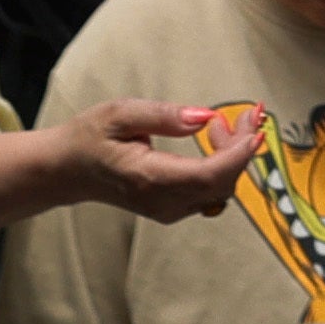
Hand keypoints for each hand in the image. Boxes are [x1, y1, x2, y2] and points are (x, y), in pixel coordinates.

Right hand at [65, 100, 265, 223]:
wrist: (67, 171)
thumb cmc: (90, 138)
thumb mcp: (120, 113)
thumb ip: (164, 115)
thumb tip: (204, 117)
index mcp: (148, 179)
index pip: (208, 176)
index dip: (239, 155)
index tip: (257, 129)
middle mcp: (161, 202)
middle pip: (221, 183)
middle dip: (243, 148)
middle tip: (247, 114)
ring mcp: (168, 209)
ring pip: (220, 189)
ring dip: (233, 155)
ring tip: (220, 123)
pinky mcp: (172, 207)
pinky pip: (210, 190)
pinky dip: (222, 164)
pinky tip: (212, 139)